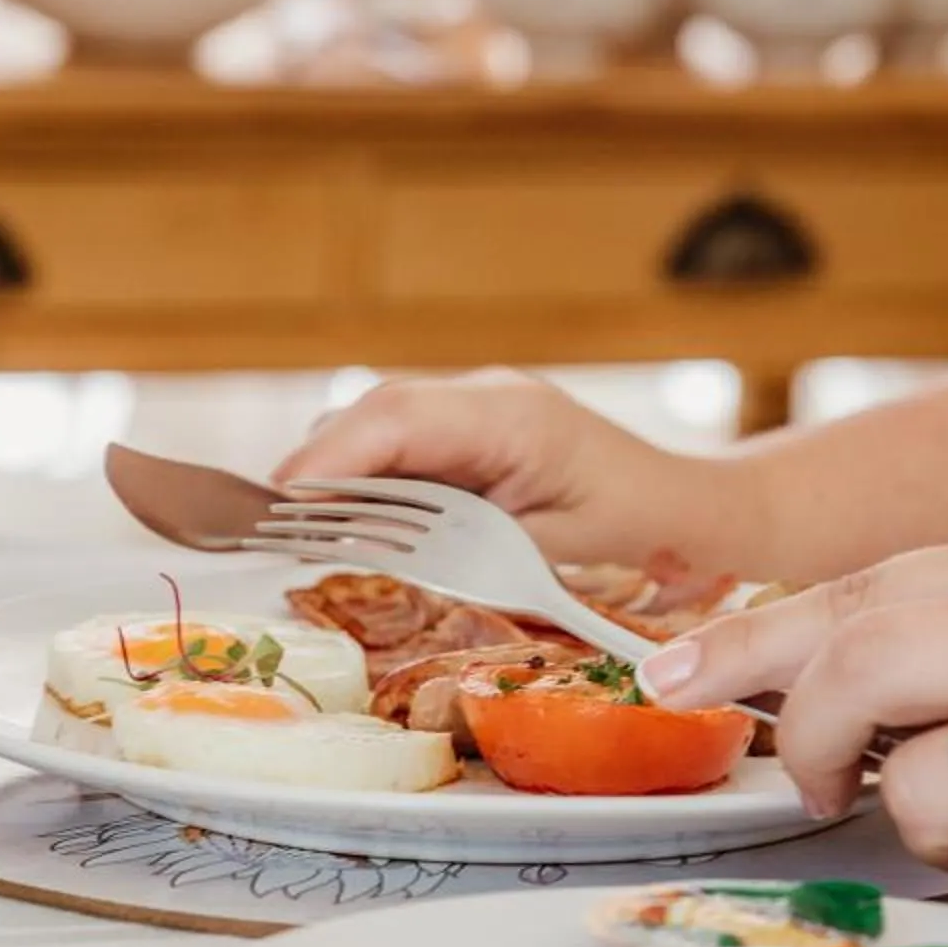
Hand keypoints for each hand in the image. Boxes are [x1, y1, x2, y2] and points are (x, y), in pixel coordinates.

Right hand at [276, 369, 754, 569]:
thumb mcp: (551, 549)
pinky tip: (339, 519)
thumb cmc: (637, 525)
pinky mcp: (470, 430)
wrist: (688, 505)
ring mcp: (476, 407)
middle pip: (372, 416)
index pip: (396, 422)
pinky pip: (398, 442)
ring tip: (289, 528)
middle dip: (312, 467)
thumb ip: (465, 545)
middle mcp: (486, 397)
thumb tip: (378, 548)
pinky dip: (360, 476)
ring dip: (330, 471)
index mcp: (512, 416)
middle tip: (259, 526)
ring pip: (375, 425)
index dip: (329, 461)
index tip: (280, 506)